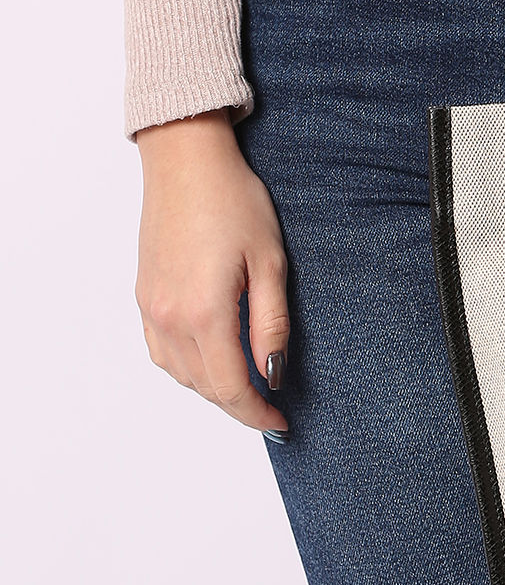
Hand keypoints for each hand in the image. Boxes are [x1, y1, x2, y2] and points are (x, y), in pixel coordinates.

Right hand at [133, 108, 290, 437]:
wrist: (187, 161)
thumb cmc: (233, 201)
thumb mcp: (270, 263)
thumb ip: (271, 324)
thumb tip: (274, 373)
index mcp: (204, 312)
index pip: (231, 386)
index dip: (257, 413)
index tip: (281, 423)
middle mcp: (170, 317)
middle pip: (205, 386)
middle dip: (239, 406)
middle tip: (270, 411)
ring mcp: (151, 307)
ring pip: (180, 374)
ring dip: (212, 389)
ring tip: (246, 389)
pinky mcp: (143, 295)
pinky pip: (161, 351)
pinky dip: (186, 368)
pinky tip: (209, 361)